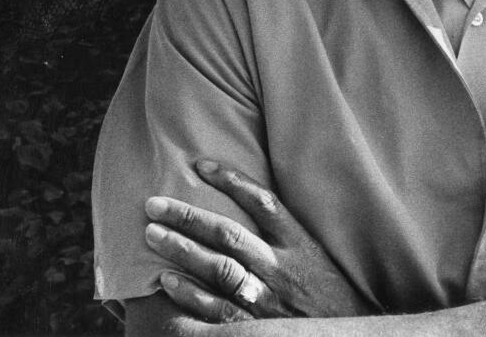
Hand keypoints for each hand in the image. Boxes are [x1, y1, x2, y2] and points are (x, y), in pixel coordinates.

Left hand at [144, 159, 374, 322]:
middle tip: (154, 204)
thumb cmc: (331, 296)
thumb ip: (285, 234)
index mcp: (301, 245)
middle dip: (189, 217)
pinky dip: (191, 295)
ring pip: (220, 270)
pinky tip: (167, 280)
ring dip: (183, 251)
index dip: (231, 181)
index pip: (263, 203)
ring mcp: (271, 300)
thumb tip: (244, 202)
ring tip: (153, 235)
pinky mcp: (260, 328)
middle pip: (230, 235)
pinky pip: (220, 310)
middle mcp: (284, 268)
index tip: (200, 165)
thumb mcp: (317, 258)